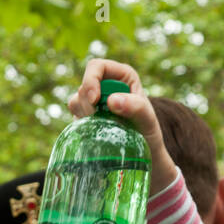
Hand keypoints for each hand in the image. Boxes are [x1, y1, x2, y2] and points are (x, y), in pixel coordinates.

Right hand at [68, 58, 177, 195]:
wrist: (144, 156)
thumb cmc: (149, 135)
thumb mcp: (148, 120)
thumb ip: (136, 107)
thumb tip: (111, 101)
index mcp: (122, 77)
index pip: (96, 67)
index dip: (91, 80)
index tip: (95, 100)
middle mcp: (106, 86)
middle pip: (83, 86)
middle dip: (87, 104)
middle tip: (99, 121)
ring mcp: (95, 104)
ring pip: (75, 102)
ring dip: (83, 115)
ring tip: (101, 128)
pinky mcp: (87, 119)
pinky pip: (74, 118)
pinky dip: (81, 126)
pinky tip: (95, 134)